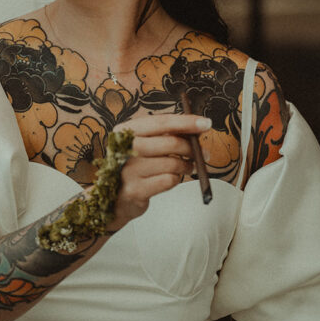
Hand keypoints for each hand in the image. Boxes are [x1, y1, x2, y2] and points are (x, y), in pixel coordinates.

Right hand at [108, 113, 210, 228]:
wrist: (113, 199)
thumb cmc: (135, 166)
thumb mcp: (143, 144)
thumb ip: (165, 135)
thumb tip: (197, 129)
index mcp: (126, 130)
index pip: (162, 121)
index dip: (186, 122)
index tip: (206, 123)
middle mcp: (124, 148)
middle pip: (170, 142)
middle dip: (191, 147)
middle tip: (203, 153)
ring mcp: (128, 170)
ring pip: (172, 163)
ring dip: (186, 166)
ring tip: (187, 167)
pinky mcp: (135, 190)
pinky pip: (169, 180)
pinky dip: (176, 179)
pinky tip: (172, 178)